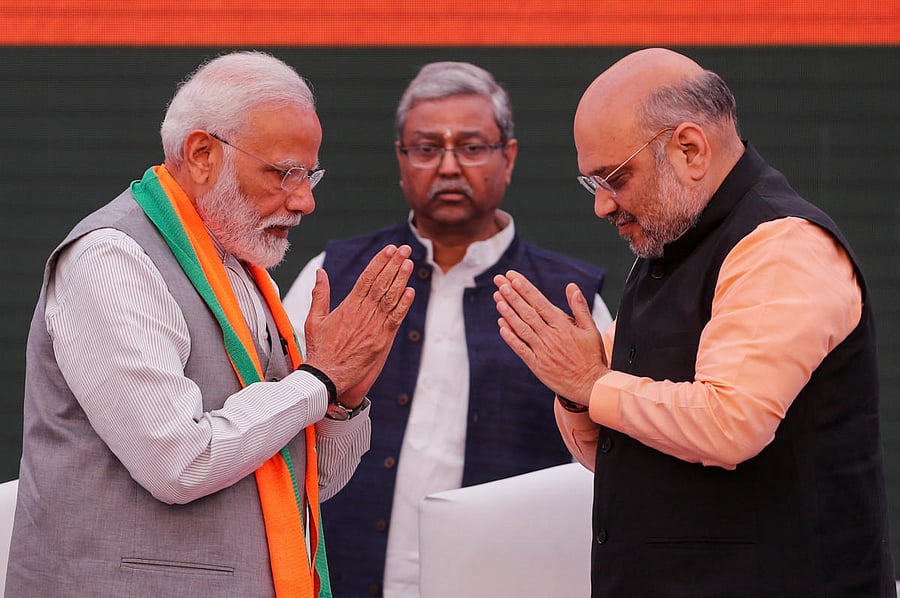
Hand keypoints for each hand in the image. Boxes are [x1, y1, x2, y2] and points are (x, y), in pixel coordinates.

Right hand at [304, 244, 414, 406]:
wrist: (326, 376)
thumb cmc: (319, 349)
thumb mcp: (314, 319)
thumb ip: (319, 294)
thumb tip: (320, 272)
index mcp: (348, 306)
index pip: (367, 277)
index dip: (380, 262)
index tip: (389, 249)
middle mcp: (363, 313)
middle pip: (382, 283)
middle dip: (394, 264)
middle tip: (404, 249)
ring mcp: (374, 327)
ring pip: (391, 298)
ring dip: (401, 279)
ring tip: (409, 263)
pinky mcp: (382, 340)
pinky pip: (396, 319)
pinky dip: (404, 305)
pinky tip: (410, 291)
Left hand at [493, 270, 607, 406]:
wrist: (590, 385)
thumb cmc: (592, 357)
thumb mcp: (591, 329)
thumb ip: (579, 307)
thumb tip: (572, 287)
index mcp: (563, 326)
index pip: (540, 303)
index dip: (525, 289)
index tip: (513, 278)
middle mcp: (551, 336)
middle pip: (527, 312)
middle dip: (512, 295)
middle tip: (500, 281)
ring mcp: (543, 351)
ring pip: (522, 328)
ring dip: (508, 312)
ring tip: (497, 298)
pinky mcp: (537, 365)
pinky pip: (521, 348)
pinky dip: (510, 337)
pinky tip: (501, 326)